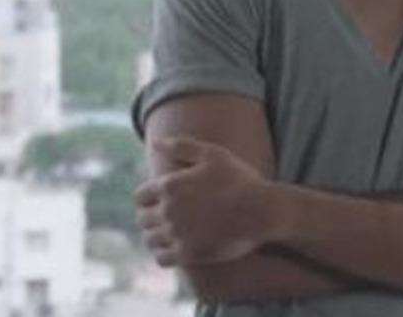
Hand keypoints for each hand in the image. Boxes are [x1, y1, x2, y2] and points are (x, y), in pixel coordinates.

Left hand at [135, 136, 276, 266]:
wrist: (262, 210)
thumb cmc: (239, 179)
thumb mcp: (213, 154)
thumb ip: (181, 146)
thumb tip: (155, 143)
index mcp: (170, 186)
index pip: (140, 197)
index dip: (148, 198)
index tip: (160, 199)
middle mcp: (169, 211)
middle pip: (143, 219)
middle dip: (152, 216)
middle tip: (167, 216)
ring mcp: (178, 234)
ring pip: (150, 240)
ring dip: (156, 236)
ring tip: (171, 233)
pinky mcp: (189, 254)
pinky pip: (162, 259)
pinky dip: (165, 254)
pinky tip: (177, 248)